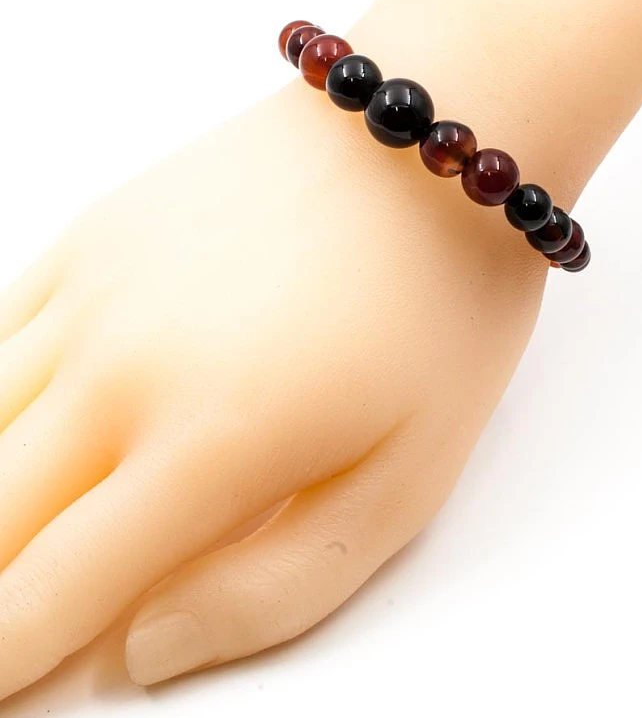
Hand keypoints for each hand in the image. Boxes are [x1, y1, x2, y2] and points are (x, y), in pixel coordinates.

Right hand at [0, 73, 545, 695]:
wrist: (424, 138)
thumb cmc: (437, 306)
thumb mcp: (404, 481)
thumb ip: (269, 589)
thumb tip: (142, 648)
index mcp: (208, 442)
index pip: (49, 594)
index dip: (3, 663)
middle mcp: (120, 366)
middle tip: (7, 616)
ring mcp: (95, 290)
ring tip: (12, 526)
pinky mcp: (94, 234)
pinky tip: (13, 429)